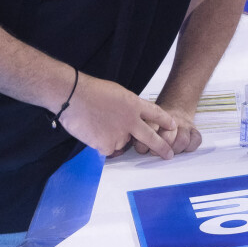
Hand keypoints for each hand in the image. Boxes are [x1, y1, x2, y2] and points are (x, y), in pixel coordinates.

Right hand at [58, 72, 176, 159]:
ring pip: (122, 144)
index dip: (165, 121)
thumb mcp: (117, 93)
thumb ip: (128, 108)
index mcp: (134, 104)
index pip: (155, 113)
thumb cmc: (91, 91)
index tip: (173, 126)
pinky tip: (93, 132)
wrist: (74, 96)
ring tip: (98, 124)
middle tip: (169, 154)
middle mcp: (131, 121)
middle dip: (162, 147)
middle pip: (151, 138)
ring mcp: (120, 135)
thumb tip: (129, 121)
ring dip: (115, 139)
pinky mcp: (108, 146)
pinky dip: (102, 144)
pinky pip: (109, 150)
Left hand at [133, 105, 201, 155]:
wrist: (175, 108)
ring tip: (169, 153)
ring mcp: (184, 124)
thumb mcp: (145, 121)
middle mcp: (172, 119)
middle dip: (161, 148)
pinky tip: (183, 149)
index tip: (142, 149)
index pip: (150, 129)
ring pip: (183, 140)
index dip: (145, 143)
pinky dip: (190, 147)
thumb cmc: (156, 121)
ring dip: (175, 150)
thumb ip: (139, 132)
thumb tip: (136, 147)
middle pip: (167, 137)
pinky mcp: (194, 130)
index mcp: (156, 116)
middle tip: (155, 152)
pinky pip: (196, 140)